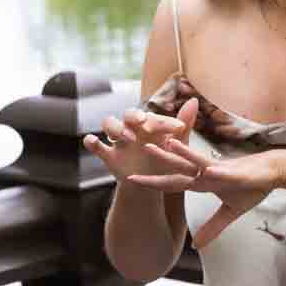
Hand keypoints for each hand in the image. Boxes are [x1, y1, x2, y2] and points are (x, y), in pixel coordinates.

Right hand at [83, 98, 198, 184]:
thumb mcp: (177, 146)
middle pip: (127, 114)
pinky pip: (96, 145)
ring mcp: (119, 141)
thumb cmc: (166, 161)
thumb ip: (185, 124)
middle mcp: (132, 127)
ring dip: (117, 128)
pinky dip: (91, 141)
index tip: (178, 128)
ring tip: (128, 138)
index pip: (153, 116)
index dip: (164, 120)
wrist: (151, 185)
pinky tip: (91, 141)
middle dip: (133, 116)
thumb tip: (194, 100)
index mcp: (150, 124)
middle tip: (142, 122)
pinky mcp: (109, 155)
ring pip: (110, 124)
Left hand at [128, 140, 285, 246]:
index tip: (130, 180)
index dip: (151, 183)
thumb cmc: (253, 187)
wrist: (276, 172)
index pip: (172, 183)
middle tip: (132, 157)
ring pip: (192, 161)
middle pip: (175, 169)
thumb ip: (212, 227)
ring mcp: (218, 170)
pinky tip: (199, 164)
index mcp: (202, 182)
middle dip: (154, 165)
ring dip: (176, 154)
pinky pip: (217, 168)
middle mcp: (205, 173)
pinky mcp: (233, 170)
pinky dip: (207, 166)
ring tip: (158, 144)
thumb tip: (196, 246)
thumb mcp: (231, 212)